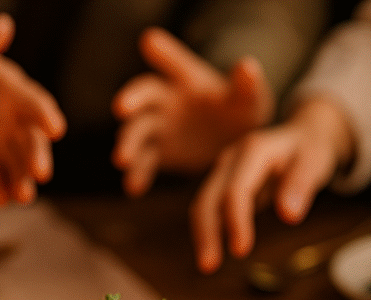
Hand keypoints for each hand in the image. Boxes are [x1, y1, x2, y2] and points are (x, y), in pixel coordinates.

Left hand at [0, 14, 66, 205]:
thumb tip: (2, 23)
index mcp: (16, 93)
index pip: (35, 104)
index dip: (45, 116)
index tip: (56, 129)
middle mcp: (16, 121)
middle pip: (31, 141)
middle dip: (37, 157)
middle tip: (42, 174)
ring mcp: (3, 143)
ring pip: (17, 164)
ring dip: (22, 180)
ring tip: (23, 197)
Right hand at [112, 27, 273, 196]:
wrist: (235, 144)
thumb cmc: (242, 112)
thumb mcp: (249, 100)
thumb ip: (247, 85)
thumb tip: (247, 65)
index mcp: (190, 81)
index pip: (176, 64)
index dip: (164, 52)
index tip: (149, 41)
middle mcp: (169, 100)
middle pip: (145, 96)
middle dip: (132, 101)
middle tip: (120, 109)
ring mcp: (161, 127)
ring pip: (138, 131)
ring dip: (128, 143)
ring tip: (122, 160)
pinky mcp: (159, 152)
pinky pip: (144, 162)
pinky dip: (138, 173)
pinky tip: (134, 188)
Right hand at [188, 96, 354, 272]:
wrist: (302, 134)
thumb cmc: (309, 150)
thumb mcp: (314, 161)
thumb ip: (301, 184)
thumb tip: (289, 215)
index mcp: (254, 151)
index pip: (237, 190)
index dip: (236, 220)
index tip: (240, 250)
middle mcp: (232, 159)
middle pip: (209, 197)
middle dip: (207, 232)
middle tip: (209, 266)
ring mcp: (224, 170)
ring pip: (203, 203)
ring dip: (202, 234)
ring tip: (207, 265)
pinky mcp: (223, 182)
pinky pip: (209, 207)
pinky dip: (208, 229)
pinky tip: (211, 251)